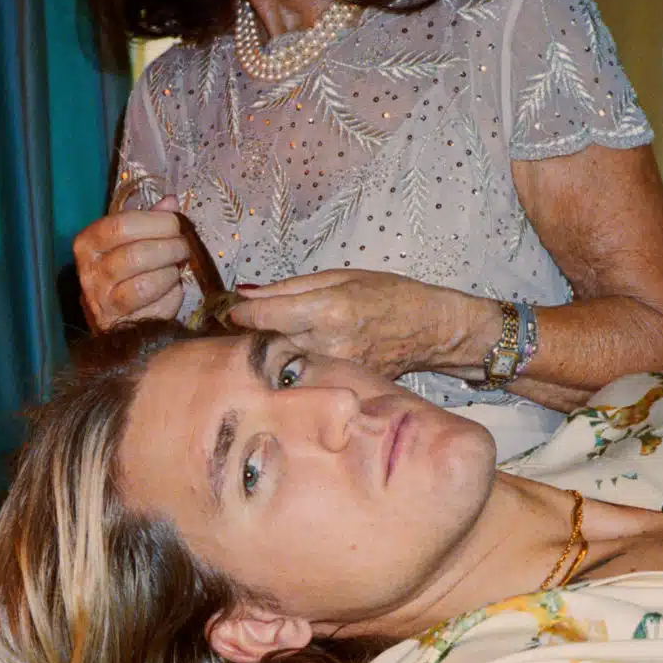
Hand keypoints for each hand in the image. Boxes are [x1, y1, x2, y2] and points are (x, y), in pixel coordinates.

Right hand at [73, 195, 189, 331]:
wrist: (113, 312)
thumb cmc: (123, 266)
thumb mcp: (130, 237)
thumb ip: (149, 218)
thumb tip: (171, 202)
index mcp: (88, 244)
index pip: (121, 226)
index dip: (156, 222)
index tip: (174, 224)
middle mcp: (90, 274)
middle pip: (136, 256)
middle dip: (170, 248)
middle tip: (182, 247)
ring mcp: (104, 303)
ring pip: (146, 285)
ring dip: (171, 273)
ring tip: (176, 267)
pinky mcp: (123, 325)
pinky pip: (159, 307)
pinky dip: (173, 295)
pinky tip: (172, 288)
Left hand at [226, 269, 496, 378]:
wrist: (430, 329)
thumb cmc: (388, 294)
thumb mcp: (339, 277)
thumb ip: (289, 287)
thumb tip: (246, 294)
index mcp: (328, 310)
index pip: (266, 317)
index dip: (242, 314)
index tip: (232, 311)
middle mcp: (328, 344)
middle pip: (270, 343)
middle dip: (255, 335)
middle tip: (248, 325)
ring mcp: (335, 370)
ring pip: (285, 362)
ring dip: (273, 351)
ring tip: (278, 339)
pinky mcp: (341, 385)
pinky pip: (306, 374)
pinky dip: (297, 364)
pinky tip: (303, 355)